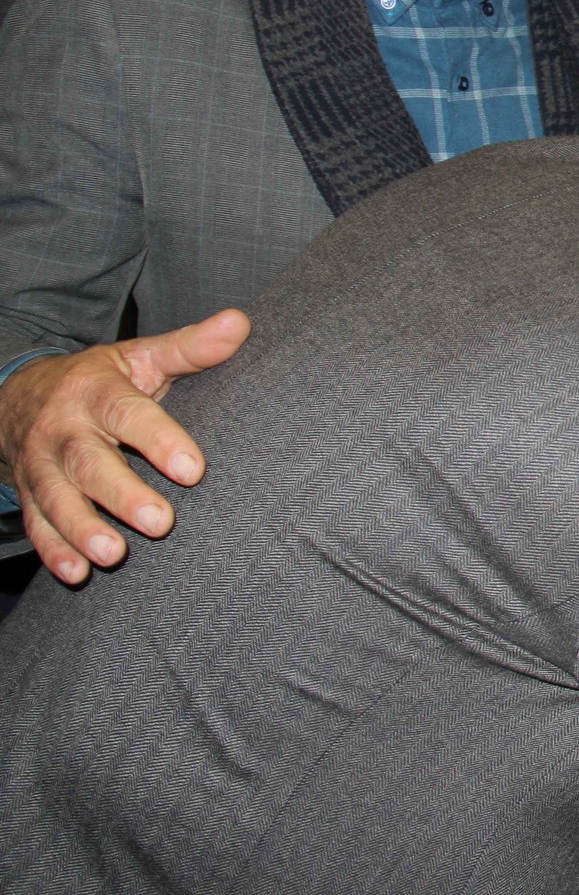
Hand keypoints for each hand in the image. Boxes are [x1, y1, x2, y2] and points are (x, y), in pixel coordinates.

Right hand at [0, 310, 250, 583]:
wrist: (20, 396)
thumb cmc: (102, 381)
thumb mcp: (142, 357)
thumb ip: (190, 347)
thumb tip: (240, 322)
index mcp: (96, 391)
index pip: (127, 414)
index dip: (158, 440)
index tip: (194, 469)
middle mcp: (64, 428)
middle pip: (89, 463)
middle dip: (122, 494)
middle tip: (162, 523)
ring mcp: (42, 464)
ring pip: (58, 497)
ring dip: (82, 528)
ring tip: (112, 553)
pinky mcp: (31, 494)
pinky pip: (38, 523)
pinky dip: (53, 550)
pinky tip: (76, 573)